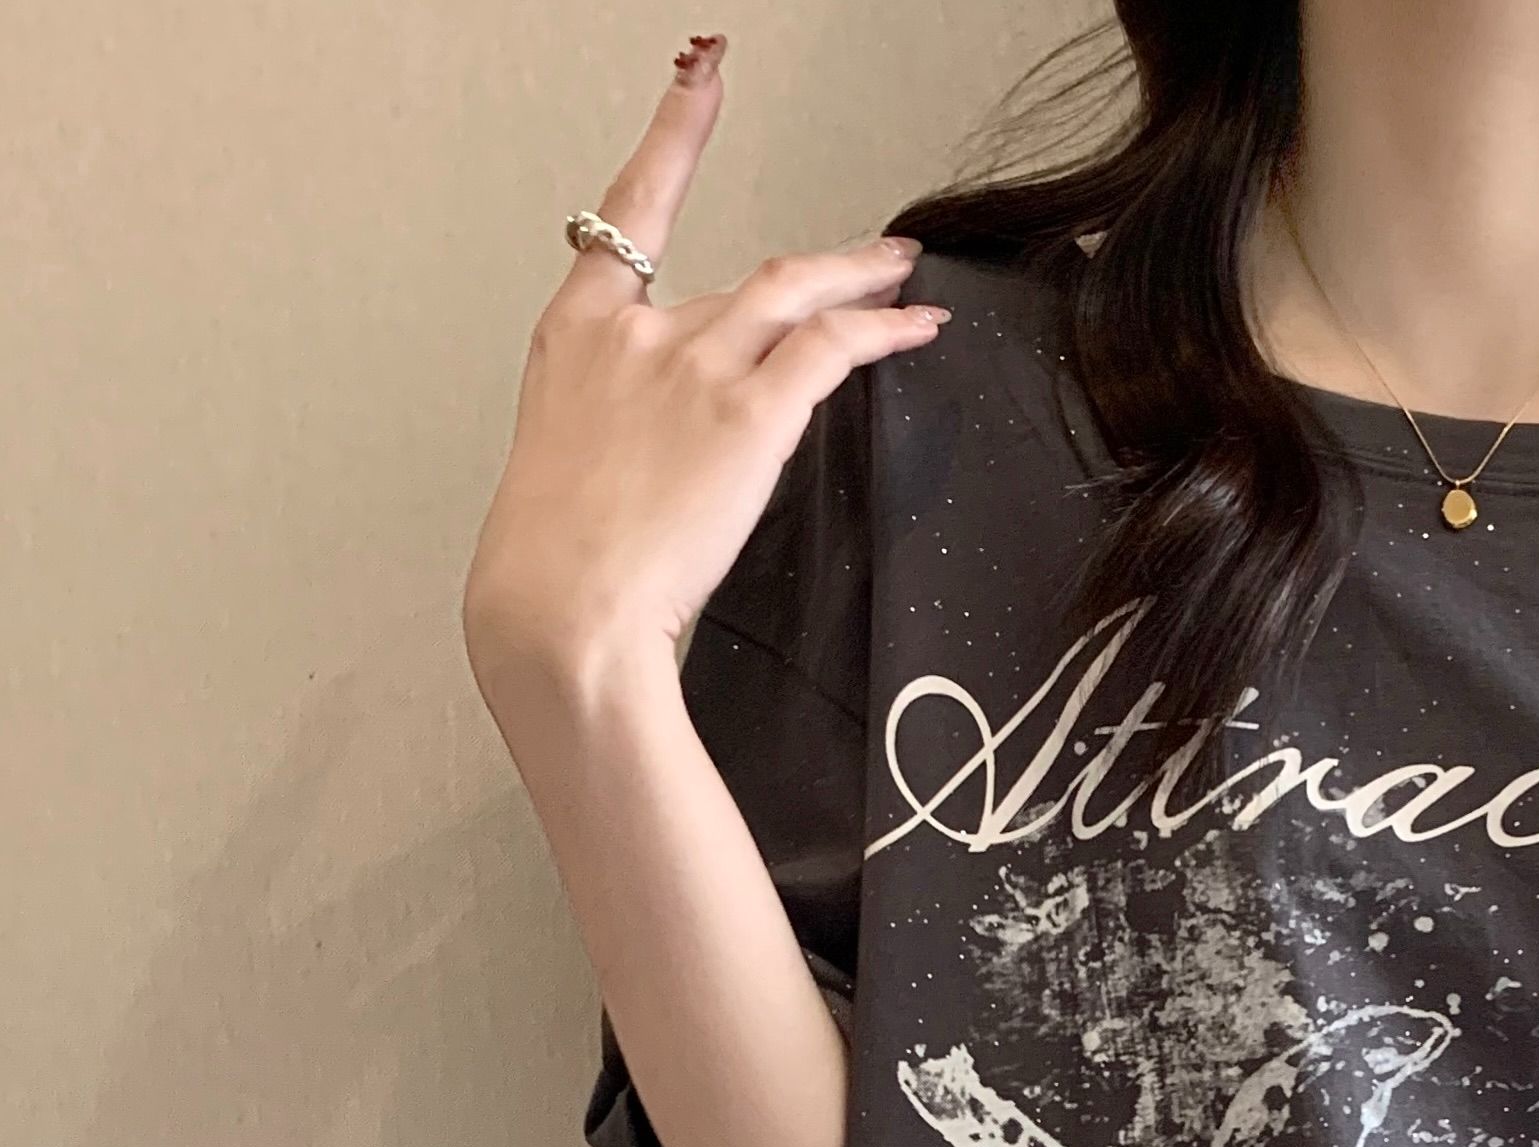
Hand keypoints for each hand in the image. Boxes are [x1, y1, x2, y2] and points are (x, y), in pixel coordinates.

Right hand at [460, 32, 945, 696]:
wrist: (564, 608)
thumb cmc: (558, 563)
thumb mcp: (567, 462)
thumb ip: (619, 421)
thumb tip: (666, 435)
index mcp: (577, 333)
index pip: (630, 213)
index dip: (675, 138)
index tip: (702, 81)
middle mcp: (636, 331)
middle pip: (739, 285)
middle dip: (810, 279)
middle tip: (869, 258)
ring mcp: (693, 366)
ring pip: (793, 293)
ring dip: (859, 278)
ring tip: (903, 273)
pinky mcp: (747, 414)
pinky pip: (830, 349)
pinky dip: (883, 330)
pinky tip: (916, 326)